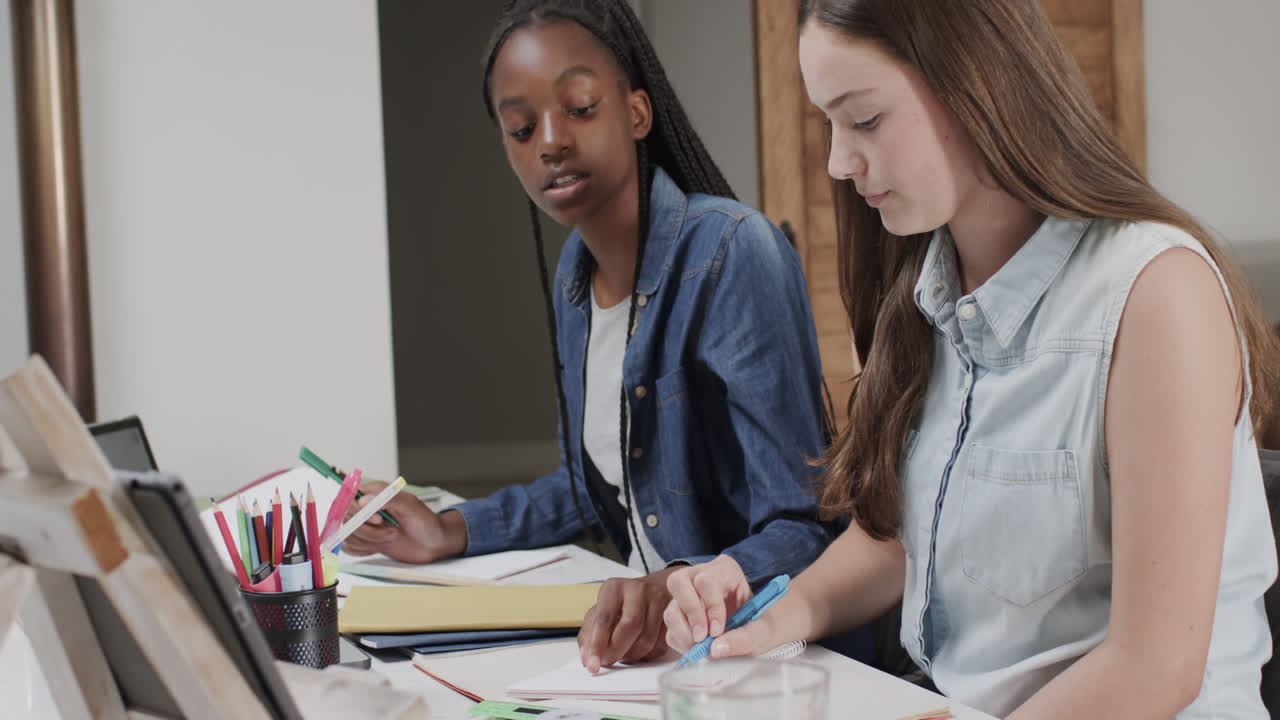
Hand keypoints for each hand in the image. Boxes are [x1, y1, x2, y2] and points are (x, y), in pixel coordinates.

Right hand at [339, 481, 466, 563]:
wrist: (433, 543)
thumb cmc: (426, 521)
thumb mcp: (411, 506)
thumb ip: (388, 499)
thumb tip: (363, 500)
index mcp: (375, 494)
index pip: (350, 498)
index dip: (358, 511)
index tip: (378, 519)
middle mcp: (366, 509)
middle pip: (347, 519)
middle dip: (368, 530)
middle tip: (391, 531)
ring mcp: (365, 526)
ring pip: (348, 535)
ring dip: (370, 541)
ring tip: (391, 536)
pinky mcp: (366, 541)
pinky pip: (350, 548)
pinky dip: (364, 550)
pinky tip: (380, 547)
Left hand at [577, 567, 680, 673]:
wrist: (657, 588)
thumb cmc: (624, 603)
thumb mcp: (602, 610)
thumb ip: (590, 633)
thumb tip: (588, 659)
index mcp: (615, 588)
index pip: (605, 618)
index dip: (597, 644)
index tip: (592, 664)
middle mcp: (638, 590)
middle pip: (629, 626)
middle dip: (616, 651)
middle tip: (607, 662)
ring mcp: (659, 601)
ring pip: (646, 640)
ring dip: (631, 655)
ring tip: (623, 654)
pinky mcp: (674, 616)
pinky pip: (659, 645)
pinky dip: (646, 655)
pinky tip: (639, 649)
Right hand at [664, 554, 772, 658]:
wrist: (758, 629)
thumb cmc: (762, 622)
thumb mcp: (765, 628)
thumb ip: (745, 637)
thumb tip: (715, 649)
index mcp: (724, 570)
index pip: (706, 580)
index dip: (710, 607)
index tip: (718, 630)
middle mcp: (699, 577)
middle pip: (678, 583)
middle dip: (690, 614)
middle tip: (702, 637)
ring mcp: (686, 596)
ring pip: (670, 608)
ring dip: (683, 633)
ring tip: (702, 648)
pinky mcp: (680, 617)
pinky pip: (670, 629)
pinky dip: (681, 643)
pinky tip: (699, 649)